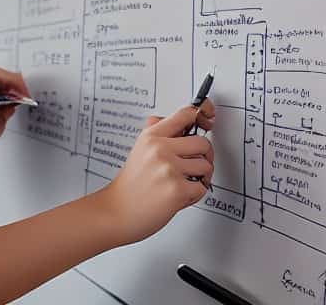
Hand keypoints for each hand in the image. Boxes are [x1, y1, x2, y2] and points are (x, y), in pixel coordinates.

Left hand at [0, 67, 30, 168]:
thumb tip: (10, 101)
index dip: (11, 79)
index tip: (21, 88)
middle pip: (5, 81)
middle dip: (16, 85)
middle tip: (26, 94)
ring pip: (9, 92)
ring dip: (18, 94)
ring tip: (26, 100)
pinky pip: (10, 105)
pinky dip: (17, 105)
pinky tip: (21, 107)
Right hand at [92, 99, 215, 245]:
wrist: (117, 212)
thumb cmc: (130, 185)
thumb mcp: (140, 149)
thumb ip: (159, 132)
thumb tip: (182, 119)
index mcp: (151, 136)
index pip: (185, 114)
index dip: (203, 113)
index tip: (208, 119)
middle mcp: (160, 149)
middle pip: (203, 142)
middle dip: (204, 156)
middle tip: (194, 165)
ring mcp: (169, 169)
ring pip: (206, 166)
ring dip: (200, 178)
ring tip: (183, 183)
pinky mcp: (177, 189)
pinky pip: (202, 187)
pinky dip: (194, 195)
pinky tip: (179, 196)